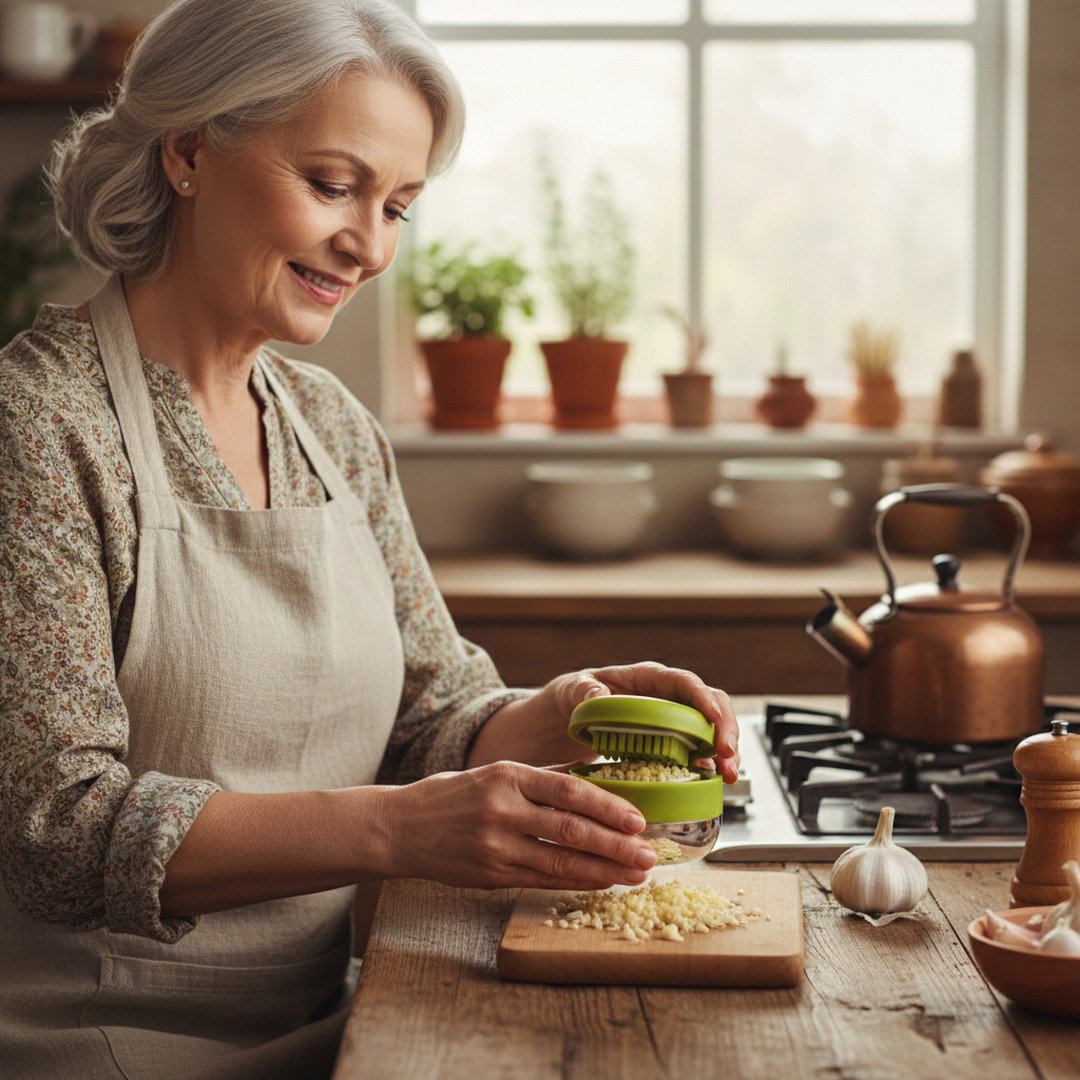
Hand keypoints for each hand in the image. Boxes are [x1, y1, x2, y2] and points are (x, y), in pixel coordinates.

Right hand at [384, 761, 656, 889]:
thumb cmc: (450, 795)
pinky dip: (575, 882)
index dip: (607, 806)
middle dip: (615, 844)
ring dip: (603, 870)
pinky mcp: (490, 874)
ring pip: (560, 861)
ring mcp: (495, 845)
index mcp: (507, 775)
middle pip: (571, 828)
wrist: (400, 828)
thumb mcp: (492, 772)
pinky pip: (542, 880)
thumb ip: (539, 777)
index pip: (567, 789)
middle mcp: (502, 809)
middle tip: (648, 853)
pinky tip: (600, 882)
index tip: (638, 818)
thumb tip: (591, 777)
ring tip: (635, 874)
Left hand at [468, 661, 739, 783]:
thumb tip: (598, 694)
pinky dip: (708, 768)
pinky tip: (714, 785)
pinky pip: (696, 753)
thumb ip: (582, 690)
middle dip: (725, 729)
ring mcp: (670, 722)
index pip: (682, 682)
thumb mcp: (569, 691)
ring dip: (724, 752)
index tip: (713, 716)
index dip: (701, 697)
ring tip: (729, 777)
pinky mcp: (668, 746)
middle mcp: (664, 698)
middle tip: (728, 757)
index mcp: (644, 679)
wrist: (561, 724)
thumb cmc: (568, 699)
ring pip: (709, 730)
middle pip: (709, 705)